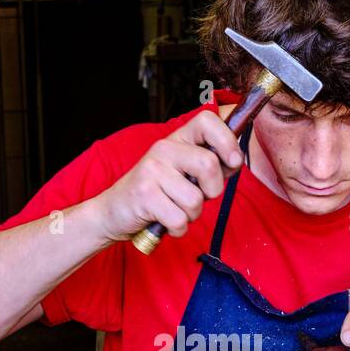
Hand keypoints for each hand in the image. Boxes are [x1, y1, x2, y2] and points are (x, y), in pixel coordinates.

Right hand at [91, 111, 243, 242]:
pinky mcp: (144, 195)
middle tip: (197, 197)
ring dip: (192, 215)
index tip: (232, 162)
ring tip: (175, 210)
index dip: (227, 140)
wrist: (114, 211)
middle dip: (212, 191)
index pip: (208, 121)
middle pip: (209, 165)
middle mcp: (164, 149)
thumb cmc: (157, 193)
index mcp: (177, 139)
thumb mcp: (182, 172)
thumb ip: (208, 165)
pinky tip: (165, 221)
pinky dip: (178, 229)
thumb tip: (235, 160)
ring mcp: (152, 171)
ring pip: (195, 199)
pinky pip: (180, 219)